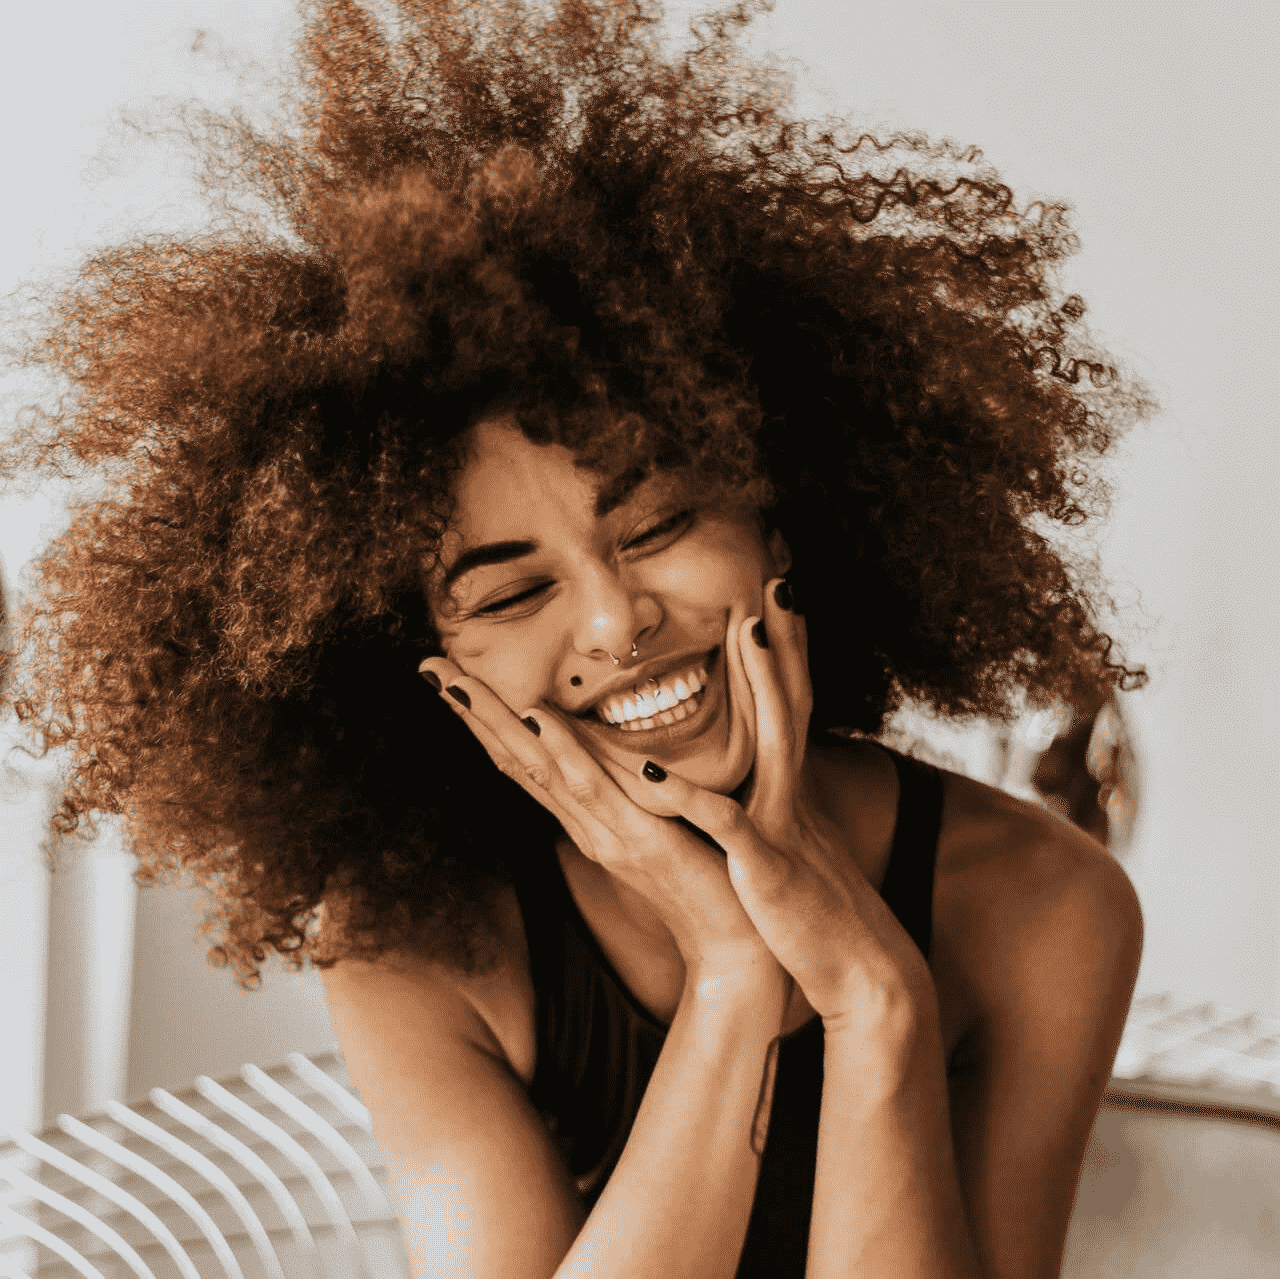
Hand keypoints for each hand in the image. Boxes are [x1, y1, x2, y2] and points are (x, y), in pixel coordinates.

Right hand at [417, 656, 792, 1003]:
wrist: (736, 946)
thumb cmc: (704, 880)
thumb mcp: (657, 825)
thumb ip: (630, 792)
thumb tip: (608, 752)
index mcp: (588, 819)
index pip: (524, 761)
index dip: (485, 719)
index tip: (451, 676)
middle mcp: (585, 825)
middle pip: (515, 760)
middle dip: (472, 713)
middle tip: (429, 667)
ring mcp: (607, 833)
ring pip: (540, 770)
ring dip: (498, 724)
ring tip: (460, 684)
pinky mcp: (642, 841)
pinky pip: (596, 791)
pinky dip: (564, 752)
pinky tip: (539, 719)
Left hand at [628, 578, 935, 1036]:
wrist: (863, 976)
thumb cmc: (816, 916)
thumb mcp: (794, 849)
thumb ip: (774, 810)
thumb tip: (756, 785)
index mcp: (790, 792)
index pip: (789, 709)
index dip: (784, 655)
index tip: (775, 602)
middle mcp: (792, 795)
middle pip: (793, 703)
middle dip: (786, 643)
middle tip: (779, 582)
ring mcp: (783, 826)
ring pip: (774, 741)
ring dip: (764, 685)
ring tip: (749, 632)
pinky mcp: (767, 866)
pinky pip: (727, 824)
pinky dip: (691, 798)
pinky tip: (656, 771)